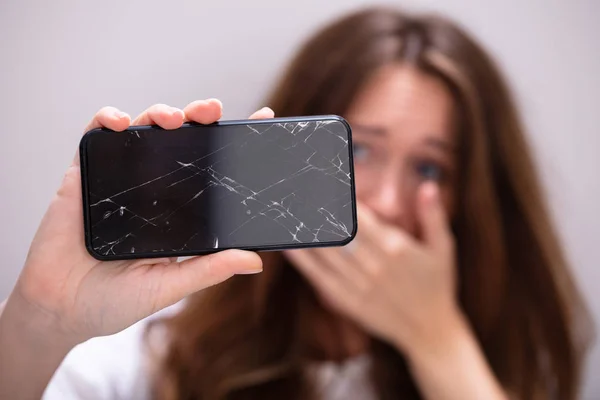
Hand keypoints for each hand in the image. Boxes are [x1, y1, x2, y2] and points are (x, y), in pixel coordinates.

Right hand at [10, 100, 273, 344]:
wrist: (60, 311)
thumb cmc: (115, 301)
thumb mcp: (170, 286)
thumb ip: (208, 269)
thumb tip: (255, 260)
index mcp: (177, 212)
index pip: (210, 169)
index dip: (231, 143)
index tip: (260, 118)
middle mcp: (151, 190)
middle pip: (180, 141)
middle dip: (197, 117)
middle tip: (211, 110)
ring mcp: (117, 180)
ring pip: (142, 131)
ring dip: (158, 114)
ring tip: (172, 118)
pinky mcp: (83, 177)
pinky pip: (94, 139)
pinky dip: (106, 121)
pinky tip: (120, 122)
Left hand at [285, 182, 461, 354]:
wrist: (431, 330)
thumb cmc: (438, 285)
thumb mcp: (444, 248)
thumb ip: (433, 216)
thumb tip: (427, 186)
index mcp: (394, 247)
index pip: (359, 216)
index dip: (338, 200)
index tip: (323, 184)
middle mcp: (373, 264)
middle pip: (337, 231)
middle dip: (316, 212)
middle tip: (296, 195)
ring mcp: (359, 285)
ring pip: (324, 252)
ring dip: (306, 232)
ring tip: (288, 214)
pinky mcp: (348, 302)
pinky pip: (320, 278)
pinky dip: (303, 261)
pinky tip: (288, 247)